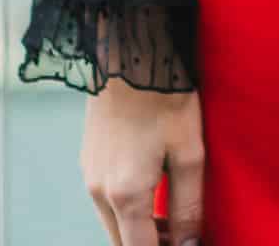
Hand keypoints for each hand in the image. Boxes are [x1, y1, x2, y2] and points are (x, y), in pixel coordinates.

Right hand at [81, 81, 206, 245]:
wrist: (132, 51)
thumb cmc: (166, 97)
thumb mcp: (189, 154)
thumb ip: (188, 206)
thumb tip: (190, 244)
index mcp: (125, 195)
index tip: (187, 245)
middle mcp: (99, 191)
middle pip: (122, 242)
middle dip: (152, 244)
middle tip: (185, 235)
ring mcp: (89, 175)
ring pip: (113, 223)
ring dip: (139, 229)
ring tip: (174, 215)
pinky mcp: (88, 160)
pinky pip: (106, 201)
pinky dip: (128, 209)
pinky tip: (154, 189)